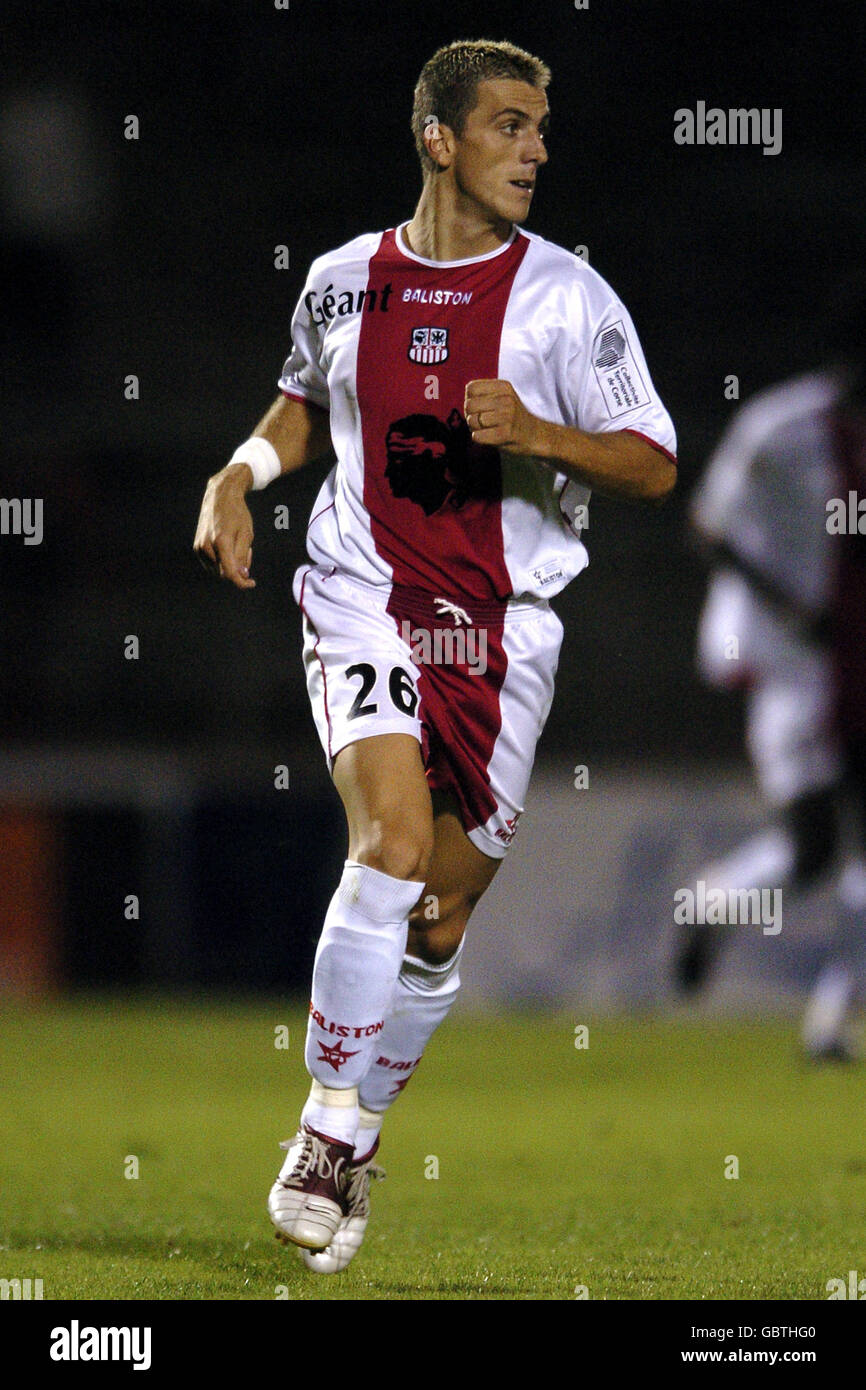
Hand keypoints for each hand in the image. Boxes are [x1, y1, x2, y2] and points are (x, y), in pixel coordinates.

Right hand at [193, 463, 255, 589]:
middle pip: (225, 572)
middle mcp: (207, 546)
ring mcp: (199, 548)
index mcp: (221, 542)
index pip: (230, 572)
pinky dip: (221, 560)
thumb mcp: (247, 534)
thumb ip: (243, 556)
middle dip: (238, 568)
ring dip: (230, 564)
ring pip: (218, 569)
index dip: (241, 582)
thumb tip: (241, 575)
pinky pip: (212, 563)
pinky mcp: (196, 548)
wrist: (219, 496)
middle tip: (248, 551)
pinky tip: (227, 546)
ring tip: (237, 545)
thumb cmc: (237, 514)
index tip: (251, 584)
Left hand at [463, 379, 542, 453]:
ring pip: (472, 421)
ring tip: (487, 428)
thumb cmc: (512, 416)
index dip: (470, 399)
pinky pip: (477, 436)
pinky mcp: (505, 434)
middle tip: (482, 421)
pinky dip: (478, 438)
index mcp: (504, 387)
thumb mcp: (503, 396)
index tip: (480, 407)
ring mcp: (506, 417)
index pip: (471, 388)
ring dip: (474, 428)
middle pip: (469, 405)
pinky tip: (489, 436)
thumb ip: (484, 394)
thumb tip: (465, 402)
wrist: (534, 435)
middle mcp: (506, 399)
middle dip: (470, 415)